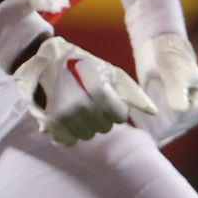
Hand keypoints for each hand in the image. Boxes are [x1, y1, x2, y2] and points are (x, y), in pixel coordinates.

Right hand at [13, 36, 157, 146]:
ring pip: (88, 135)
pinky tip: (67, 114)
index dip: (115, 105)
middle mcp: (81, 107)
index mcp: (98, 93)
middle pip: (105, 128)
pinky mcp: (50, 123)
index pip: (119, 117)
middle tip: (89, 96)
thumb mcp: (109, 70)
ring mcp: (64, 117)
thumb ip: (132, 92)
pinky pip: (70, 140)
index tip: (104, 94)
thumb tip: (154, 113)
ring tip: (77, 103)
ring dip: (86, 122)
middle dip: (101, 114)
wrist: (43, 58)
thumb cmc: (81, 63)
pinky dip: (70, 130)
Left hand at [125, 0, 197, 145]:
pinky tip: (143, 102)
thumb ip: (176, 88)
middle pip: (169, 126)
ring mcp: (183, 125)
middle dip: (155, 103)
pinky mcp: (167, 129)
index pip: (180, 114)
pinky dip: (141, 118)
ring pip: (158, 132)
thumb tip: (179, 111)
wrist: (158, 54)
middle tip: (155, 82)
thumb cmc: (169, 56)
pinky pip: (149, 133)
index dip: (163, 98)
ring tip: (150, 91)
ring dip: (147, 111)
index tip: (164, 78)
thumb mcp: (174, 67)